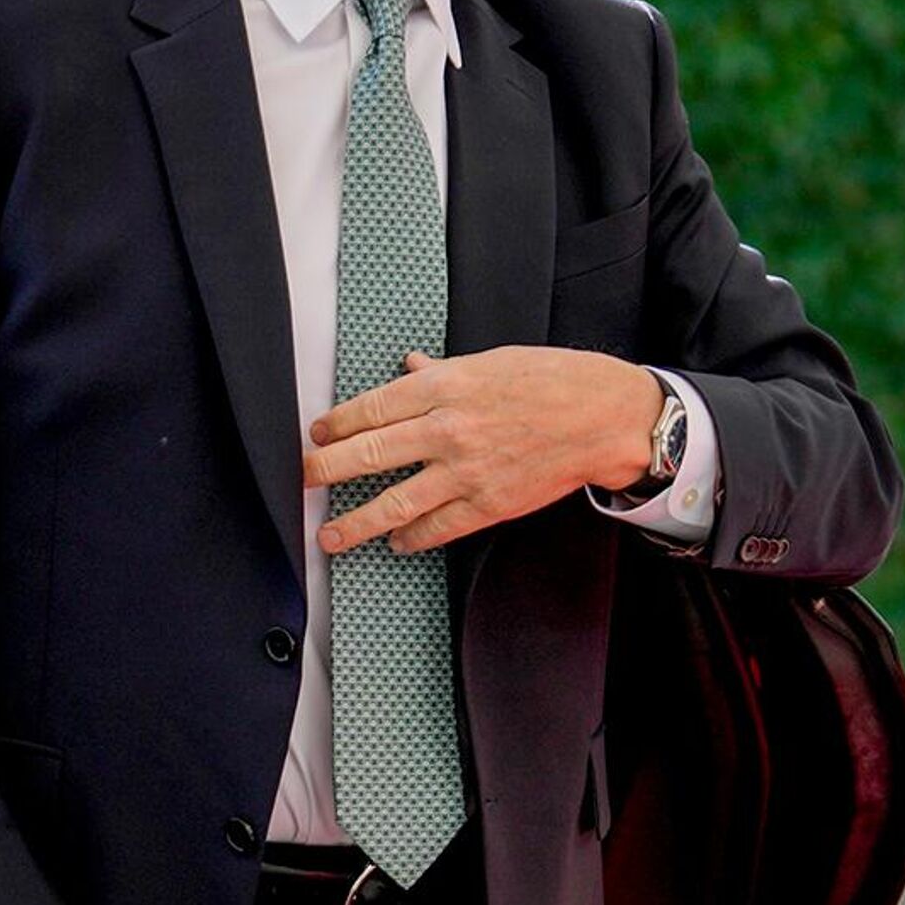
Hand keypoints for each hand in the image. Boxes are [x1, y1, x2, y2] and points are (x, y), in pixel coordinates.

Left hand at [304, 347, 663, 553]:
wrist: (602, 417)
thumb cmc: (551, 381)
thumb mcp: (490, 362)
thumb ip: (442, 372)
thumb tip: (407, 367)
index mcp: (445, 387)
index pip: (372, 408)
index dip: (337, 424)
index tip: (317, 435)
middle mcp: (447, 430)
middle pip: (369, 454)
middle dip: (326, 471)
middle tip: (302, 481)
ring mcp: (466, 472)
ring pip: (396, 502)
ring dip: (357, 523)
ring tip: (331, 537)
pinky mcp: (488, 504)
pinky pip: (438, 527)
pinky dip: (413, 537)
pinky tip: (397, 542)